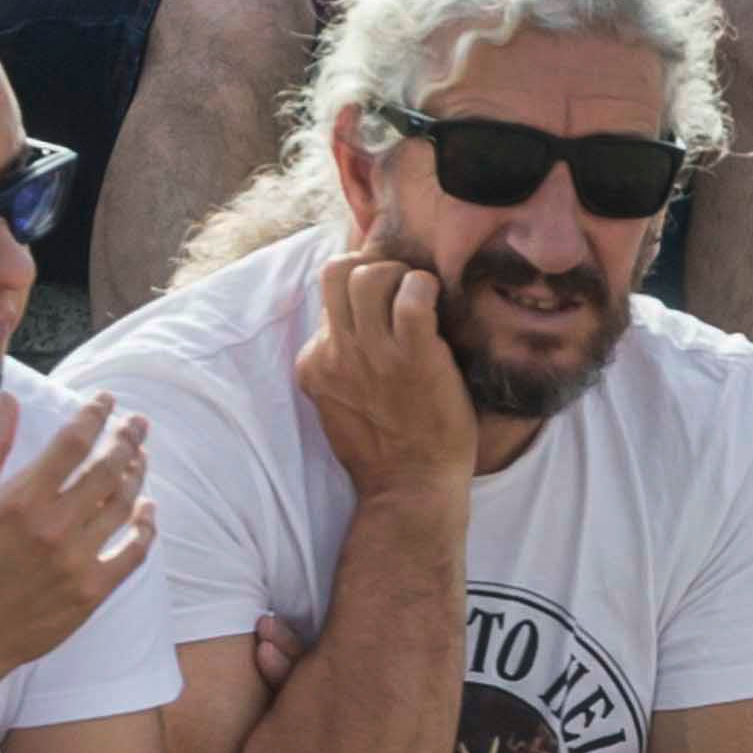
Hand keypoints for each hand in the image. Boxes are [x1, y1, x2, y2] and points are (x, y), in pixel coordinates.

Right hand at [0, 391, 158, 690]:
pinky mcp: (92, 591)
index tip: (107, 400)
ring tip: (140, 459)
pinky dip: (147, 527)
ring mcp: (77, 561)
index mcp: (20, 502)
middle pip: (108, 468)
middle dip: (128, 439)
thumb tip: (8, 401)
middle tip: (138, 424)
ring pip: (125, 505)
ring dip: (138, 476)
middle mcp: (53, 528)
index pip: (72, 443)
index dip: (95, 415)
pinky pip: (134, 552)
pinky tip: (147, 510)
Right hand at [295, 247, 475, 504]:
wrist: (411, 487)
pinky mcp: (412, 357)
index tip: (387, 297)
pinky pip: (412, 297)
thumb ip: (343, 357)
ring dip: (401, 274)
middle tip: (403, 287)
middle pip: (337, 270)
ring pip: (368, 274)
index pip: (327, 292)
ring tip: (422, 296)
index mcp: (315, 362)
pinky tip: (436, 302)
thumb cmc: (389, 444)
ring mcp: (372, 355)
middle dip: (373, 265)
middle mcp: (336, 353)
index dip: (360, 284)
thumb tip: (358, 316)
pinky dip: (425, 288)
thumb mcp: (344, 397)